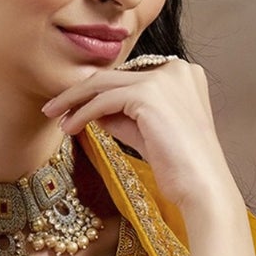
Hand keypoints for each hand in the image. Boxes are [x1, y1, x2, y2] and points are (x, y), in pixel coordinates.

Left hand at [41, 61, 238, 216]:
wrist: (201, 186)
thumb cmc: (180, 167)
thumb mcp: (147, 132)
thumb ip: (123, 115)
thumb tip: (91, 109)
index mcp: (182, 73)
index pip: (129, 75)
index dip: (99, 90)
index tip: (74, 106)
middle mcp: (175, 68)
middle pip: (114, 74)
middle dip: (79, 91)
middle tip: (54, 108)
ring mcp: (163, 78)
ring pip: (104, 83)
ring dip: (74, 100)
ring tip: (55, 117)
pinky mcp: (148, 94)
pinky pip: (104, 100)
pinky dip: (83, 113)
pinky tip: (71, 127)